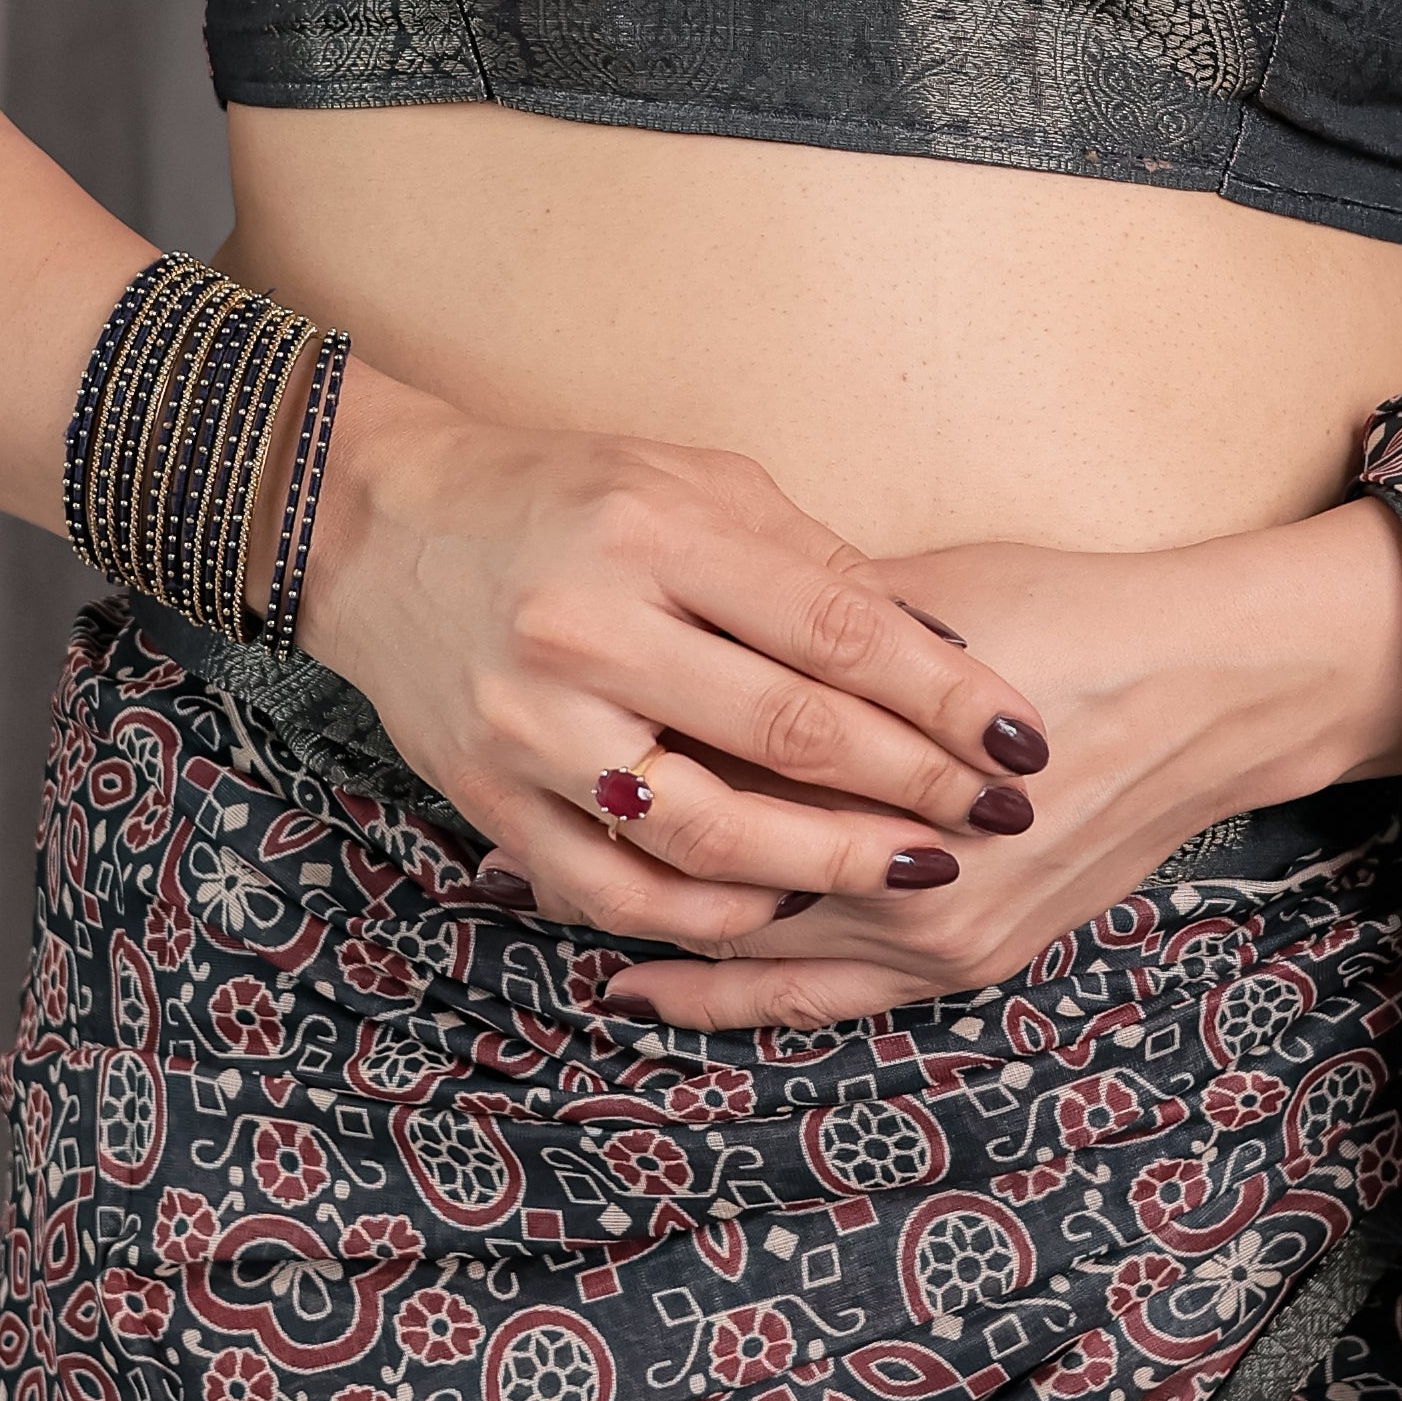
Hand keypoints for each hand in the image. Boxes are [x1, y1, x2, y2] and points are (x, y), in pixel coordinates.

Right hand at [296, 363, 1050, 954]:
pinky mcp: (490, 798)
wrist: (380, 531)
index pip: (834, 626)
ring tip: (911, 872)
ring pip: (705, 834)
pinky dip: (706, 916)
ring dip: (826, 868)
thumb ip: (811, 563)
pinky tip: (780, 909)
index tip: (1021, 737)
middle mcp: (589, 630)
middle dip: (912, 784)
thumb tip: (941, 650)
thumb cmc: (567, 495)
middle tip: (997, 816)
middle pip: (785, 733)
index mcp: (655, 534)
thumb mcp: (696, 484)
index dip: (943, 692)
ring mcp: (532, 725)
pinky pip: (615, 889)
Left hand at [604, 495, 1401, 1030]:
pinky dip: (736, 994)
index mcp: (878, 767)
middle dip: (624, 861)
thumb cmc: (1067, 616)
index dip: (622, 762)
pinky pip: (822, 998)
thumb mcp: (924, 598)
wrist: (1213, 688)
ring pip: (760, 955)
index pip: (719, 781)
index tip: (534, 739)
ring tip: (554, 919)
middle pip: (725, 878)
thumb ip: (804, 623)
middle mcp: (904, 876)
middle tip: (511, 844)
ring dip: (663, 937)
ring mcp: (939, 940)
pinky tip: (658, 980)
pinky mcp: (970, 964)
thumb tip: (693, 614)